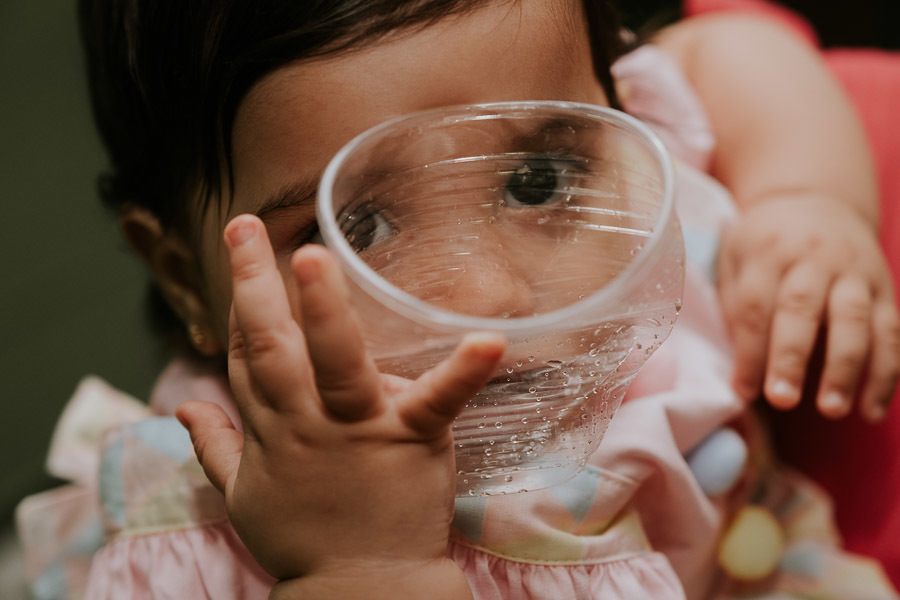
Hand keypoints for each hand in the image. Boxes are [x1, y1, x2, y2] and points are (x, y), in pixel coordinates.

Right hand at [176, 215, 502, 596]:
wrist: (358, 591)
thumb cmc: (305, 539)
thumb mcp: (242, 496)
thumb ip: (215, 445)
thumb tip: (182, 408)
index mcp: (271, 429)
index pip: (246, 354)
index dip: (240, 300)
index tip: (241, 247)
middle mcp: (305, 423)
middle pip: (271, 347)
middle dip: (255, 284)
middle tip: (247, 227)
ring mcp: (358, 431)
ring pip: (334, 364)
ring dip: (323, 312)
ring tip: (314, 257)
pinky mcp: (411, 442)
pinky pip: (436, 403)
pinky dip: (463, 372)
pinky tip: (487, 340)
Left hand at [717, 195, 898, 420]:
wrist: (816, 201)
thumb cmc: (763, 246)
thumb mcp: (734, 259)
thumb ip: (734, 306)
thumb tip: (736, 371)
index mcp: (767, 251)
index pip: (755, 304)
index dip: (749, 350)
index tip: (742, 391)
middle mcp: (813, 258)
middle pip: (803, 308)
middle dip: (792, 357)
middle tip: (783, 401)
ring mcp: (855, 272)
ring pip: (855, 320)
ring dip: (845, 369)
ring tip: (832, 410)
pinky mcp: (885, 288)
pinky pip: (891, 332)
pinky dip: (885, 373)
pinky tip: (871, 409)